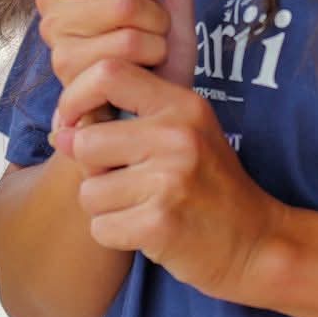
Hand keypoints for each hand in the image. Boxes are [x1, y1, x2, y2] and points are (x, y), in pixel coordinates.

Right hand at [35, 0, 196, 90]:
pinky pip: (126, 43)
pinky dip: (153, 52)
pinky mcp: (66, 66)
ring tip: (151, 40)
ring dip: (156, 24)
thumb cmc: (159, 45)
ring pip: (122, 2)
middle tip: (152, 4)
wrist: (157, 105)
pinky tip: (143, 65)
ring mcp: (56, 29)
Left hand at [50, 59, 286, 305]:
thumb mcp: (183, 136)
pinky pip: (100, 228)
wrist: (259, 244)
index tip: (73, 123)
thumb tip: (59, 130)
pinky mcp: (160, 223)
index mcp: (182, 105)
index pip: (108, 72)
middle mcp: (176, 135)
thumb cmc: (210, 189)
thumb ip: (125, 123)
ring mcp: (170, 179)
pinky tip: (148, 233)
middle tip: (127, 184)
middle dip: (93, 170)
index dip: (75, 96)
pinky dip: (116, 236)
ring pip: (89, 191)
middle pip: (86, 142)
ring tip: (144, 208)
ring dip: (106, 208)